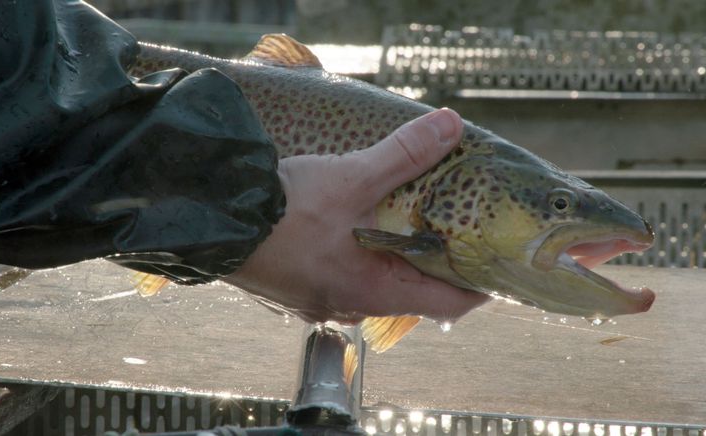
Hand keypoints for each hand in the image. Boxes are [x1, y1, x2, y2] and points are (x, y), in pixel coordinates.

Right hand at [223, 109, 489, 323]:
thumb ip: (404, 154)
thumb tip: (450, 126)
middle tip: (453, 230)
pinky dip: (360, 255)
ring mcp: (319, 301)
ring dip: (393, 257)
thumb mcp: (352, 178)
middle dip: (434, 263)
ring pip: (374, 285)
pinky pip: (342, 277)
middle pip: (412, 293)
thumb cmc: (283, 213)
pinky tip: (352, 226)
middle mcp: (349, 305)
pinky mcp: (296, 288)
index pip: (449, 304)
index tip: (493, 263)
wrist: (212, 222)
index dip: (479, 285)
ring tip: (406, 221)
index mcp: (373, 291)